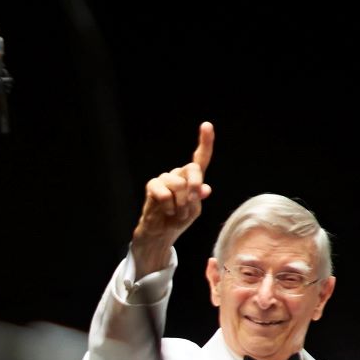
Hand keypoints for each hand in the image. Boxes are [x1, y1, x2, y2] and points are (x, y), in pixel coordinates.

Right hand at [130, 121, 213, 277]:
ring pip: (179, 184)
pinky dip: (169, 207)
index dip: (205, 142)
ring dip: (181, 204)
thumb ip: (199, 196)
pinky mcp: (152, 186)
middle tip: (190, 205)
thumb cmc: (178, 220)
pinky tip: (166, 212)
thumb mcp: (194, 210)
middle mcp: (178, 174)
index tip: (206, 125)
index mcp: (191, 178)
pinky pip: (164, 193)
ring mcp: (164, 179)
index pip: (200, 158)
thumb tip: (204, 188)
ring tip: (176, 214)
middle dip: (194, 188)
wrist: (161, 234)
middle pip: (192, 169)